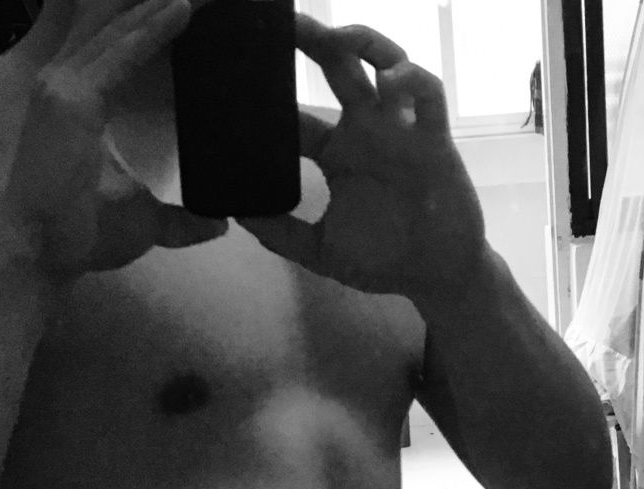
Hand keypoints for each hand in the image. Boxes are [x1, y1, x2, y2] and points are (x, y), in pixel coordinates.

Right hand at [1, 0, 225, 278]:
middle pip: (116, 30)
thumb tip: (218, 224)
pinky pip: (120, 53)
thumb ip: (180, 219)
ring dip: (158, 7)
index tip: (189, 9)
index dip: (149, 27)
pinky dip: (152, 30)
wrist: (40, 251)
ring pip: (118, 30)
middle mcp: (65, 84)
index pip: (117, 50)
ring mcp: (64, 86)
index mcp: (79, 103)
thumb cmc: (82, 233)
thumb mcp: (143, 219)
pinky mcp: (71, 97)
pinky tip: (182, 10)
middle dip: (155, 6)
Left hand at [237, 15, 486, 303]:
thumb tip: (239, 216)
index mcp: (337, 154)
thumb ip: (281, 235)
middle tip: (285, 20)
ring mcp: (400, 132)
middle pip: (338, 68)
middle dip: (314, 40)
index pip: (297, 115)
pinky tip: (392, 79)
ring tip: (337, 37)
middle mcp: (367, 132)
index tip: (245, 76)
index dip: (273, 94)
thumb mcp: (321, 251)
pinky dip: (413, 80)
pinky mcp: (434, 141)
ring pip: (385, 65)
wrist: (434, 277)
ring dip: (364, 43)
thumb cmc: (382, 262)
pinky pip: (428, 96)